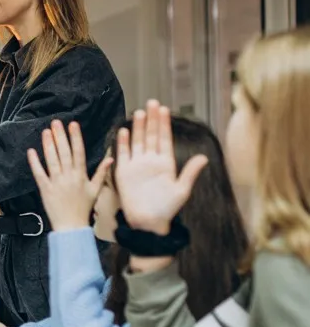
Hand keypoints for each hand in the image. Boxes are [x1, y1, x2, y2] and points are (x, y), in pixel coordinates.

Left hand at [27, 120, 112, 230]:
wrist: (72, 227)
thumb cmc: (83, 209)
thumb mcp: (95, 190)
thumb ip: (101, 173)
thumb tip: (111, 158)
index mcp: (81, 176)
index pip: (79, 152)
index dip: (75, 137)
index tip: (73, 125)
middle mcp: (69, 177)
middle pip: (64, 153)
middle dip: (60, 136)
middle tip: (56, 123)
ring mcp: (57, 183)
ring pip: (52, 160)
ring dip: (49, 145)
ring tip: (46, 132)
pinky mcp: (46, 189)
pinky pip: (39, 174)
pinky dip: (35, 163)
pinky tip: (31, 151)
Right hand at [114, 100, 207, 234]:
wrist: (147, 223)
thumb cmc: (166, 209)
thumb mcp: (182, 191)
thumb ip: (190, 173)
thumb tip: (203, 158)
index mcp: (166, 164)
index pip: (165, 139)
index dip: (164, 124)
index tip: (164, 109)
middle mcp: (151, 162)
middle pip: (151, 136)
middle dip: (152, 120)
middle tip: (152, 103)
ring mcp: (137, 165)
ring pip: (138, 142)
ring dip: (139, 128)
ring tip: (140, 112)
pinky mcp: (124, 172)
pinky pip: (123, 154)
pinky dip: (123, 143)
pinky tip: (124, 131)